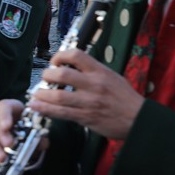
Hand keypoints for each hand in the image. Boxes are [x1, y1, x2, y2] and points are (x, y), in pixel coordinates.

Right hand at [0, 99, 32, 174]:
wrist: (22, 121)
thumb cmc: (27, 119)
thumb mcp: (34, 122)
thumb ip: (39, 132)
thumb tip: (43, 143)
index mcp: (8, 107)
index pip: (4, 108)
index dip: (4, 117)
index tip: (7, 126)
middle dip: (1, 136)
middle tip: (9, 144)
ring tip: (1, 159)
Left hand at [27, 48, 144, 140]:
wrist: (139, 119)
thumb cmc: (125, 98)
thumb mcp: (112, 76)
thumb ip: (93, 71)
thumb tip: (72, 66)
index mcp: (100, 71)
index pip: (76, 55)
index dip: (60, 55)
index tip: (54, 61)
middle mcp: (94, 85)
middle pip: (63, 75)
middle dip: (48, 75)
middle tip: (44, 78)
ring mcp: (89, 102)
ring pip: (59, 96)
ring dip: (42, 95)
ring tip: (35, 95)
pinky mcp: (86, 117)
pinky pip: (62, 113)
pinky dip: (46, 110)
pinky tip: (37, 107)